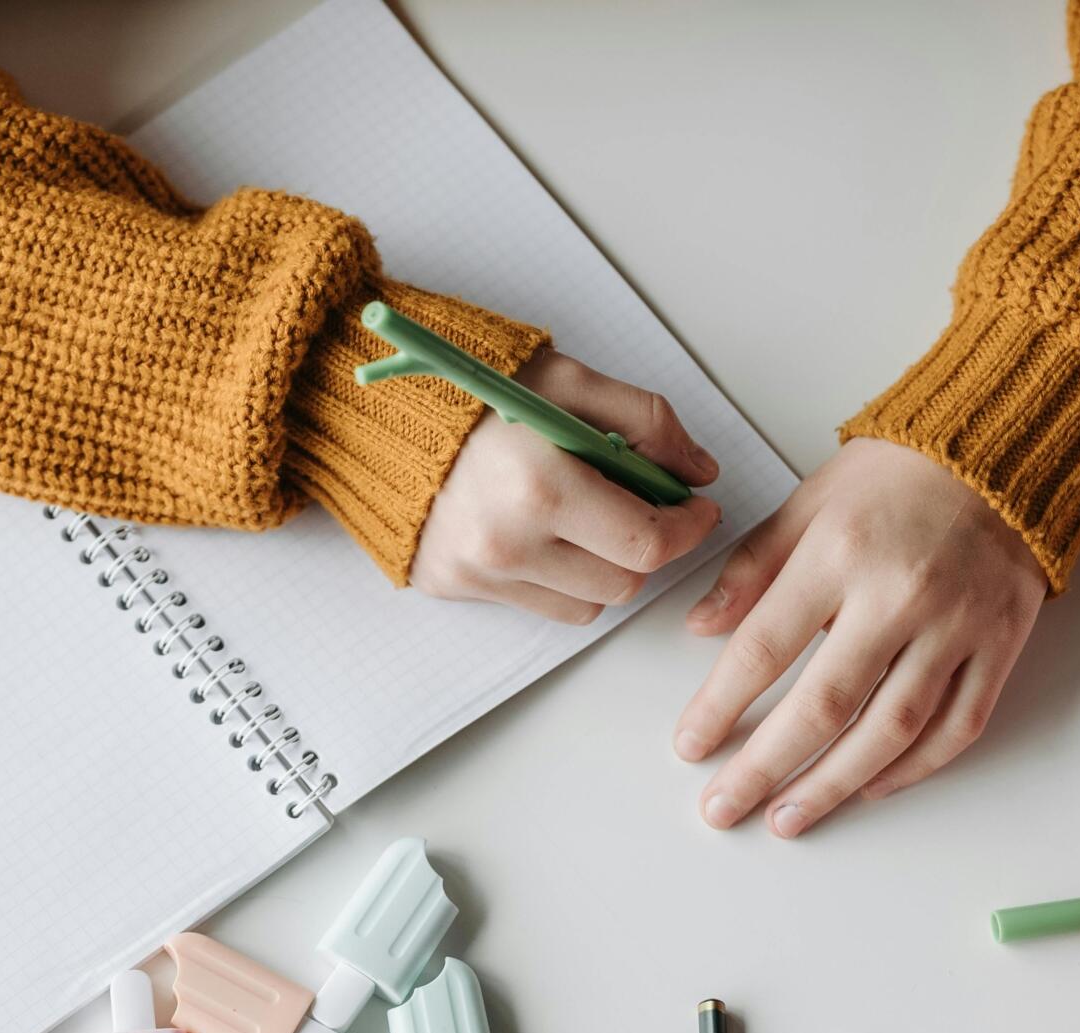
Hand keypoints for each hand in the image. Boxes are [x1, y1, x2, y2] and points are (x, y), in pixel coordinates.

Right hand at [412, 349, 722, 621]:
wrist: (381, 414)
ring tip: (581, 518)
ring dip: (601, 568)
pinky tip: (535, 531)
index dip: (687, 530)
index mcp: (542, 489)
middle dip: (645, 548)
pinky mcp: (454, 587)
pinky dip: (553, 576)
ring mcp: (477, 573)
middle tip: (641, 509)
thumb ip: (648, 423)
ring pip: (584, 605)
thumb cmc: (477, 392)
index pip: (647, 545)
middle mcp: (507, 544)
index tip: (695, 511)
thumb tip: (698, 472)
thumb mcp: (571, 382)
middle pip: (623, 584)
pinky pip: (535, 604)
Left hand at [673, 437, 1045, 835]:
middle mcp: (901, 595)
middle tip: (724, 809)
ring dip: (833, 785)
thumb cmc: (900, 473)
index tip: (690, 747)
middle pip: (824, 705)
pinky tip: (868, 789)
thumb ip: (752, 568)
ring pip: (892, 730)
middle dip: (766, 768)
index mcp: (840, 554)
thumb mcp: (809, 502)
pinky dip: (914, 769)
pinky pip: (959, 726)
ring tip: (786, 818)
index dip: (720, 706)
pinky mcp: (1002, 643)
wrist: (1009, 445)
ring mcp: (958, 624)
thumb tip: (699, 627)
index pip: (764, 648)